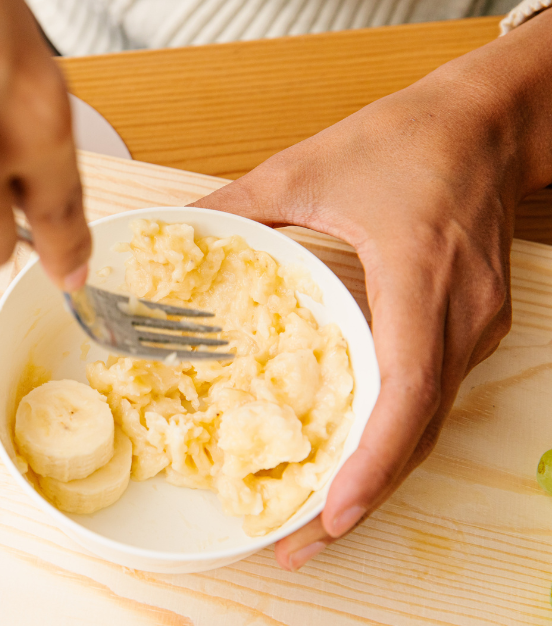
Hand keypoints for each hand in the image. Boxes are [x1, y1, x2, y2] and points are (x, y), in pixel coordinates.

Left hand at [193, 12, 551, 569]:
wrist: (492, 120)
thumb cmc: (410, 138)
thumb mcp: (308, 165)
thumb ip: (238, 204)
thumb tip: (175, 230)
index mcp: (417, 276)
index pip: (406, 388)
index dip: (371, 460)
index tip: (334, 513)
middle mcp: (458, 316)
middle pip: (416, 430)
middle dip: (362, 498)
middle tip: (300, 547)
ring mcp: (475, 326)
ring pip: (427, 423)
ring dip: (378, 477)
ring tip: (317, 522)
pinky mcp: (473, 327)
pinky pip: (432, 398)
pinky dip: (393, 439)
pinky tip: (350, 461)